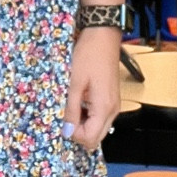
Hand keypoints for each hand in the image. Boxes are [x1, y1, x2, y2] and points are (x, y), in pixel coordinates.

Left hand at [64, 29, 120, 152]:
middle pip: (96, 138)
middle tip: (66, 117)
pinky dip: (88, 116)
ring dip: (83, 124)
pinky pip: (99, 117)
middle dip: (79, 133)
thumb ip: (71, 110)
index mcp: (104, 108)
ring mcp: (113, 105)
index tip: (63, 123)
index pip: (91, 139)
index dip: (74, 135)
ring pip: (98, 128)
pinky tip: (78, 102)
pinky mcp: (111, 99)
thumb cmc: (89, 56)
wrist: (103, 37)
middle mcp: (112, 110)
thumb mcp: (74, 83)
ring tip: (71, 107)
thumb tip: (67, 131)